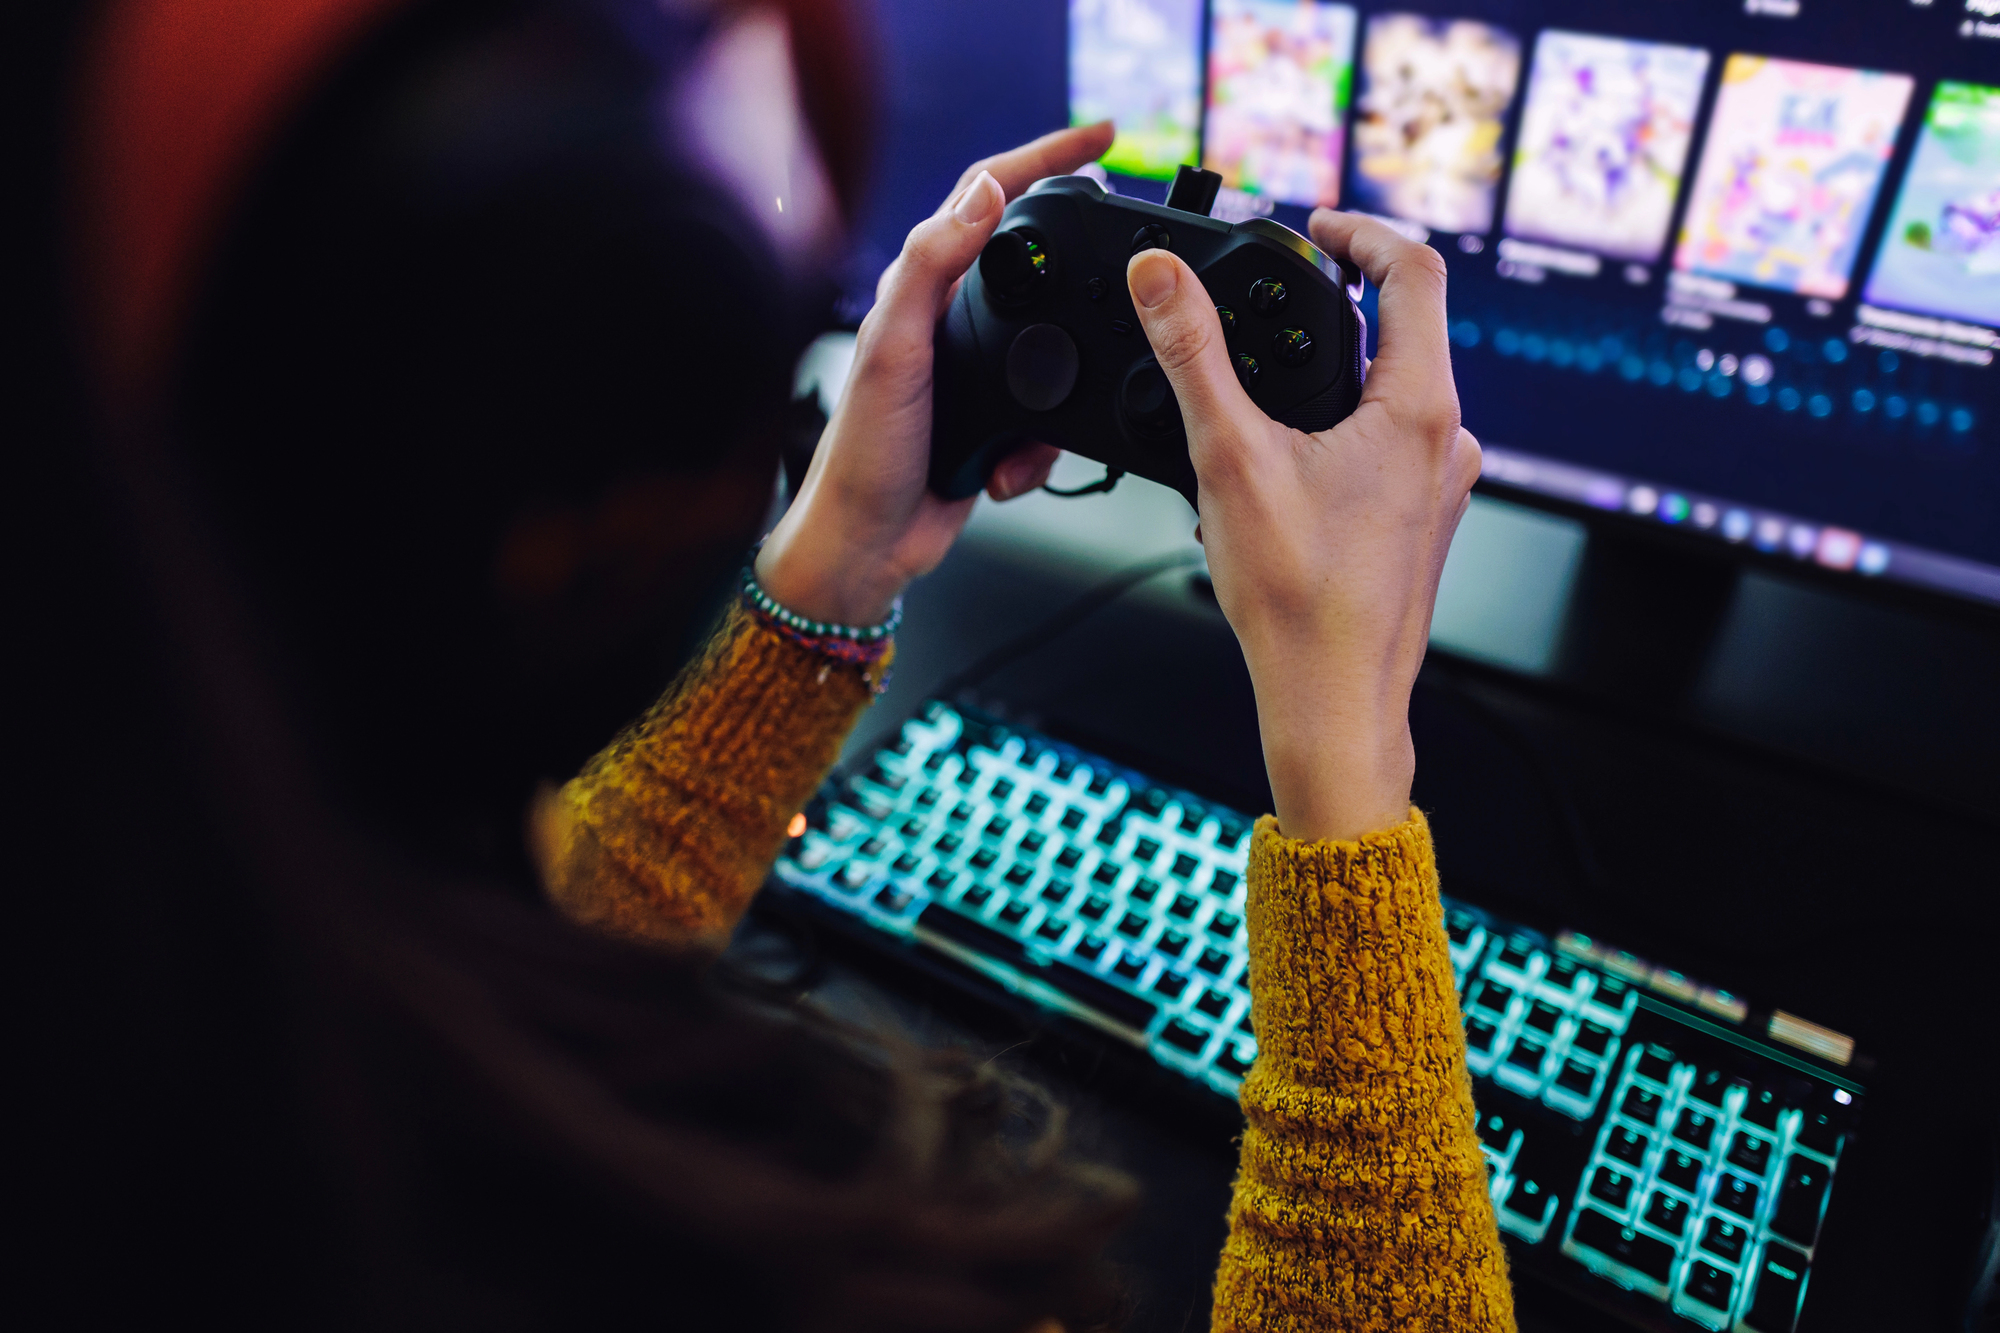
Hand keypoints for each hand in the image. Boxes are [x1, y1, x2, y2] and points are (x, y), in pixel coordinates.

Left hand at [756, 123, 1116, 624]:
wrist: (868, 545)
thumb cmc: (863, 452)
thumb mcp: (895, 348)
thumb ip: (931, 266)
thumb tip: (981, 194)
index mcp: (920, 287)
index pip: (986, 198)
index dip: (1043, 159)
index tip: (1101, 140)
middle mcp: (946, 320)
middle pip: (1030, 260)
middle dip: (1077, 264)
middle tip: (1126, 252)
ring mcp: (973, 370)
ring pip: (1052, 349)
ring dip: (1059, 392)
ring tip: (1036, 430)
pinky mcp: (993, 419)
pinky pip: (1047, 418)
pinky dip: (1037, 450)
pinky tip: (1006, 469)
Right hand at [1126, 212, 1479, 842]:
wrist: (1333, 704)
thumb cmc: (1298, 600)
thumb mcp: (1228, 458)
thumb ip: (1191, 354)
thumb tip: (1158, 278)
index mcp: (1420, 408)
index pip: (1416, 272)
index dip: (1362, 231)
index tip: (1316, 226)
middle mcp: (1447, 441)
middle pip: (1405, 331)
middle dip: (1337, 306)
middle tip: (1276, 299)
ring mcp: (1441, 485)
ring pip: (1394, 394)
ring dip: (1336, 374)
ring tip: (1267, 388)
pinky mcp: (1421, 522)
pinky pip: (1389, 448)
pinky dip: (1341, 431)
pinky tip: (1283, 466)